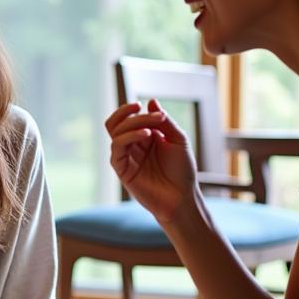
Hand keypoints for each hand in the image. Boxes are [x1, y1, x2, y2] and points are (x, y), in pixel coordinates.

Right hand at [105, 99, 198, 221]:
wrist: (183, 197)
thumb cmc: (182, 171)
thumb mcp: (178, 139)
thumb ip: (164, 121)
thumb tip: (151, 102)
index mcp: (143, 137)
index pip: (129, 118)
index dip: (136, 110)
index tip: (151, 108)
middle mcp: (132, 146)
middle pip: (118, 122)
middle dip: (130, 113)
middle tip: (150, 114)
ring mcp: (125, 157)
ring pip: (115, 132)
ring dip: (133, 124)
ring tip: (152, 128)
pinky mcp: (122, 169)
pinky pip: (117, 148)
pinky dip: (129, 137)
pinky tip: (147, 135)